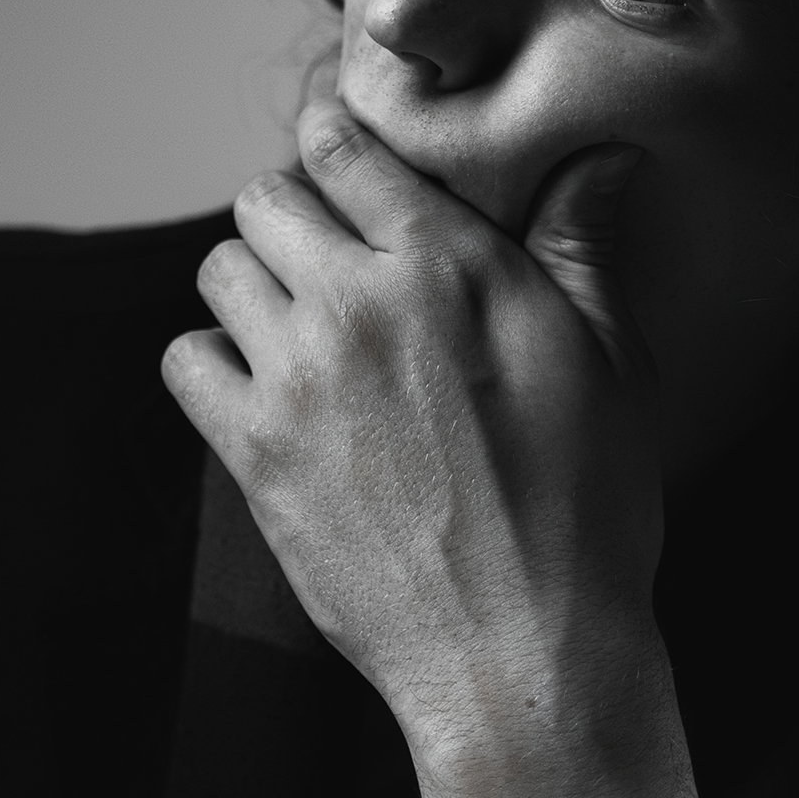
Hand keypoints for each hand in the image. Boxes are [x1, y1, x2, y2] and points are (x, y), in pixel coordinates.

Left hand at [162, 97, 714, 797]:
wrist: (524, 654)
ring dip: (254, 283)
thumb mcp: (612, 365)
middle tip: (332, 257)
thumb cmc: (586, 512)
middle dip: (295, 215)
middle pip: (265, 198)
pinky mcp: (253, 454)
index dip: (337, 143)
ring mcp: (295, 379)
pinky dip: (213, 360)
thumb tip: (599, 159)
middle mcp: (358, 305)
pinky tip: (264, 387)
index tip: (344, 162)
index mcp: (448, 267)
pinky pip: (186, 360)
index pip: (344, 148)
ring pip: (220, 270)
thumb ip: (583, 249)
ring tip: (300, 323)